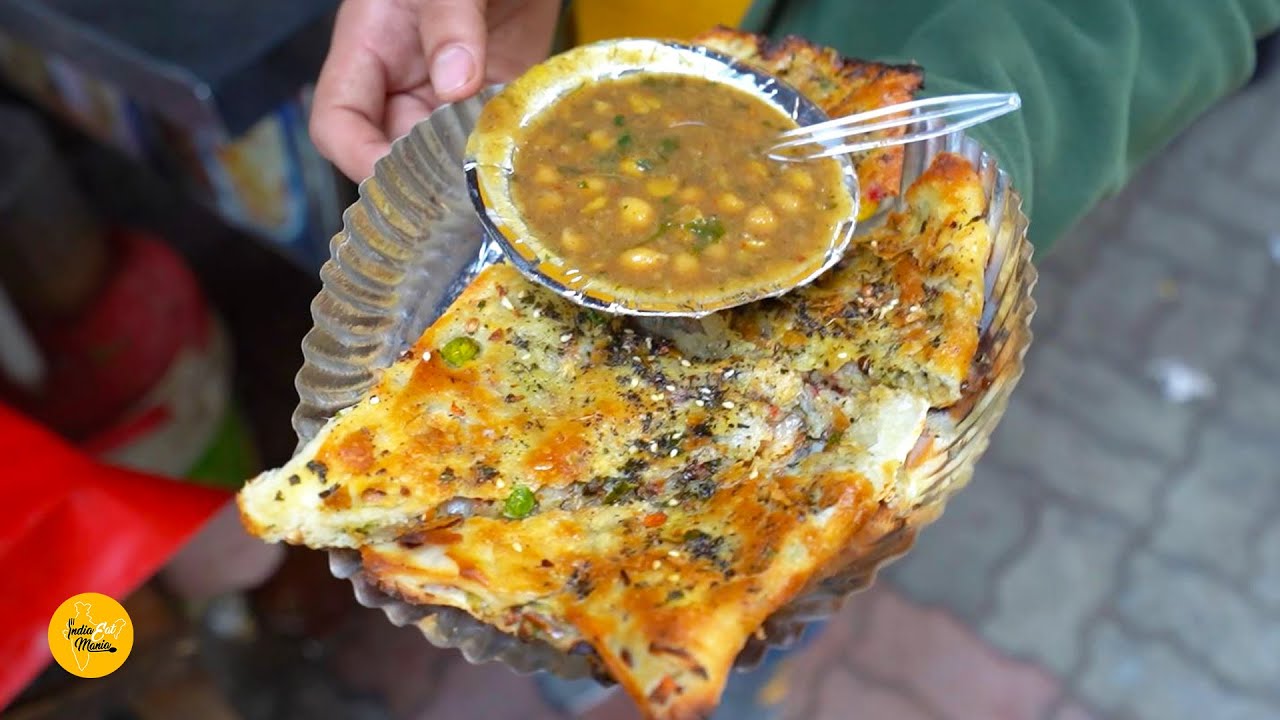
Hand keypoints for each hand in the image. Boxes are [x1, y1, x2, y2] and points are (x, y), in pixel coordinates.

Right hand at [311, 0, 561, 181]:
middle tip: (463, 188)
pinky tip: (524, 157)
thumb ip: (448, 21)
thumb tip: (454, 82)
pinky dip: (505, 151)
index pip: (339, 124)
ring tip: (495, 177)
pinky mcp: (495, 94)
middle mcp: (405, 81)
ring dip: (469, 170)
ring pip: (447, 154)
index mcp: (368, 52)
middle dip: (425, 176)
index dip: (360, 158)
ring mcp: (451, 92)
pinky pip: (492, 136)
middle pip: (396, 152)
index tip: (401, 179)